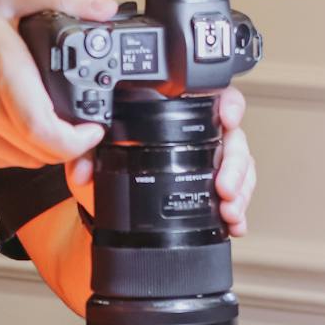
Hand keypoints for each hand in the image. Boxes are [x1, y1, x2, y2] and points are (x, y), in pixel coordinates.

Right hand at [0, 0, 119, 167]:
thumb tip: (103, 8)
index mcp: (1, 74)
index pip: (46, 132)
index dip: (78, 141)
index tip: (91, 130)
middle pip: (43, 152)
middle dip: (69, 143)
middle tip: (78, 126)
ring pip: (26, 161)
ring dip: (44, 148)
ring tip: (47, 122)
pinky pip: (5, 161)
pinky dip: (20, 149)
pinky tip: (17, 123)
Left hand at [66, 84, 255, 234]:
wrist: (114, 214)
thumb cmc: (111, 178)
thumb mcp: (97, 162)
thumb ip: (86, 157)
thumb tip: (82, 170)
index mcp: (175, 120)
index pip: (213, 99)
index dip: (228, 104)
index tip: (227, 118)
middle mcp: (201, 138)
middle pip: (235, 139)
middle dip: (235, 165)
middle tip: (223, 187)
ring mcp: (213, 164)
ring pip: (242, 168)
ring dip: (240, 191)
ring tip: (228, 211)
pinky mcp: (217, 190)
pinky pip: (239, 194)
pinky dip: (239, 211)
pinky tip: (235, 224)